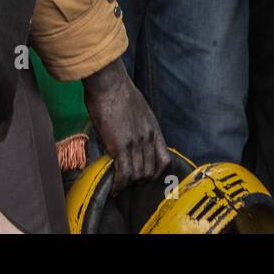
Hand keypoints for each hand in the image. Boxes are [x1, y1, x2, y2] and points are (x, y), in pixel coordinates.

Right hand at [81, 58, 169, 193]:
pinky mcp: (120, 146)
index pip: (164, 159)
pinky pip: (124, 173)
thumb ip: (137, 126)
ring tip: (119, 187)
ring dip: (128, 184)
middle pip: (150, 170)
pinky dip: (119, 184)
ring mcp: (136, 143)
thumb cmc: (118, 92)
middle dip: (139, 181)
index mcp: (153, 129)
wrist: (110, 84)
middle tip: (128, 183)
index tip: (145, 176)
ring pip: (138, 174)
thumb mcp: (137, 109)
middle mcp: (148, 138)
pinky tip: (113, 189)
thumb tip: (128, 136)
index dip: (155, 172)